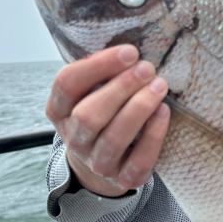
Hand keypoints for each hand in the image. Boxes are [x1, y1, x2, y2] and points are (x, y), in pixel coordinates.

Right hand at [46, 44, 169, 196]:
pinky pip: (138, 160)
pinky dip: (153, 135)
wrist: (106, 161)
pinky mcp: (123, 178)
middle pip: (89, 115)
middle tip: (147, 68)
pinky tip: (164, 112)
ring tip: (160, 85)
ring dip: (138, 108)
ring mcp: (96, 162)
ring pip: (113, 138)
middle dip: (121, 89)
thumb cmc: (104, 111)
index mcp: (59, 110)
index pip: (67, 85)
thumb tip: (131, 42)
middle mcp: (73, 139)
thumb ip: (102, 71)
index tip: (129, 51)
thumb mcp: (91, 91)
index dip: (98, 66)